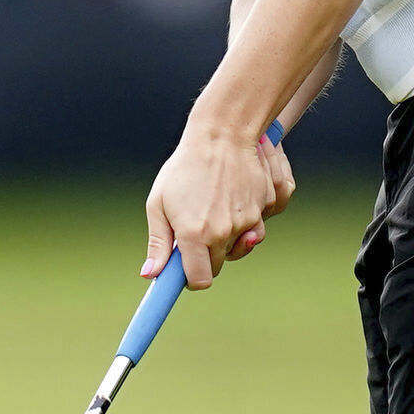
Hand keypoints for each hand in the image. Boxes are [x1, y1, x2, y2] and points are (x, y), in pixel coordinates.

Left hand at [144, 115, 283, 288]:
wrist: (222, 134)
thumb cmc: (184, 167)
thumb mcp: (160, 203)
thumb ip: (158, 242)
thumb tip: (151, 274)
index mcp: (194, 234)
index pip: (199, 280)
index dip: (191, 279)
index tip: (184, 271)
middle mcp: (223, 232)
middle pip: (217, 264)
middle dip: (206, 254)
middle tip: (194, 226)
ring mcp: (247, 221)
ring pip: (239, 245)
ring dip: (227, 236)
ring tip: (213, 205)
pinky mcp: (263, 208)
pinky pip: (254, 227)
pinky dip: (244, 219)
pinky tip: (232, 196)